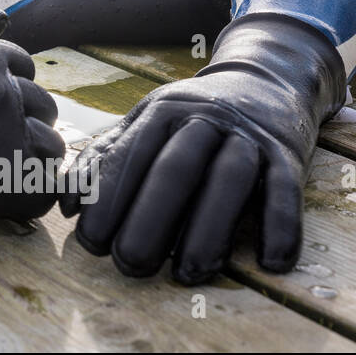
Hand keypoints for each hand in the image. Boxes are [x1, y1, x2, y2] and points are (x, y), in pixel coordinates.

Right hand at [0, 5, 65, 234]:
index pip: (25, 67)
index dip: (3, 90)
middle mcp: (4, 89)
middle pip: (44, 105)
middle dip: (20, 122)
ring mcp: (10, 134)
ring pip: (52, 146)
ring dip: (29, 159)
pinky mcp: (8, 179)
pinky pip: (45, 189)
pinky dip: (28, 195)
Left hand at [58, 13, 346, 283]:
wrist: (264, 80)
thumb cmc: (187, 119)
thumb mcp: (142, 125)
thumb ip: (102, 160)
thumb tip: (68, 206)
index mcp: (159, 112)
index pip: (128, 157)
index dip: (106, 200)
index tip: (91, 242)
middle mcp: (202, 119)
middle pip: (175, 169)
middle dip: (149, 219)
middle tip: (130, 263)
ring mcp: (247, 135)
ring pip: (229, 180)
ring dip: (208, 230)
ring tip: (187, 274)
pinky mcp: (288, 153)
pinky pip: (287, 190)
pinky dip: (282, 226)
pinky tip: (270, 263)